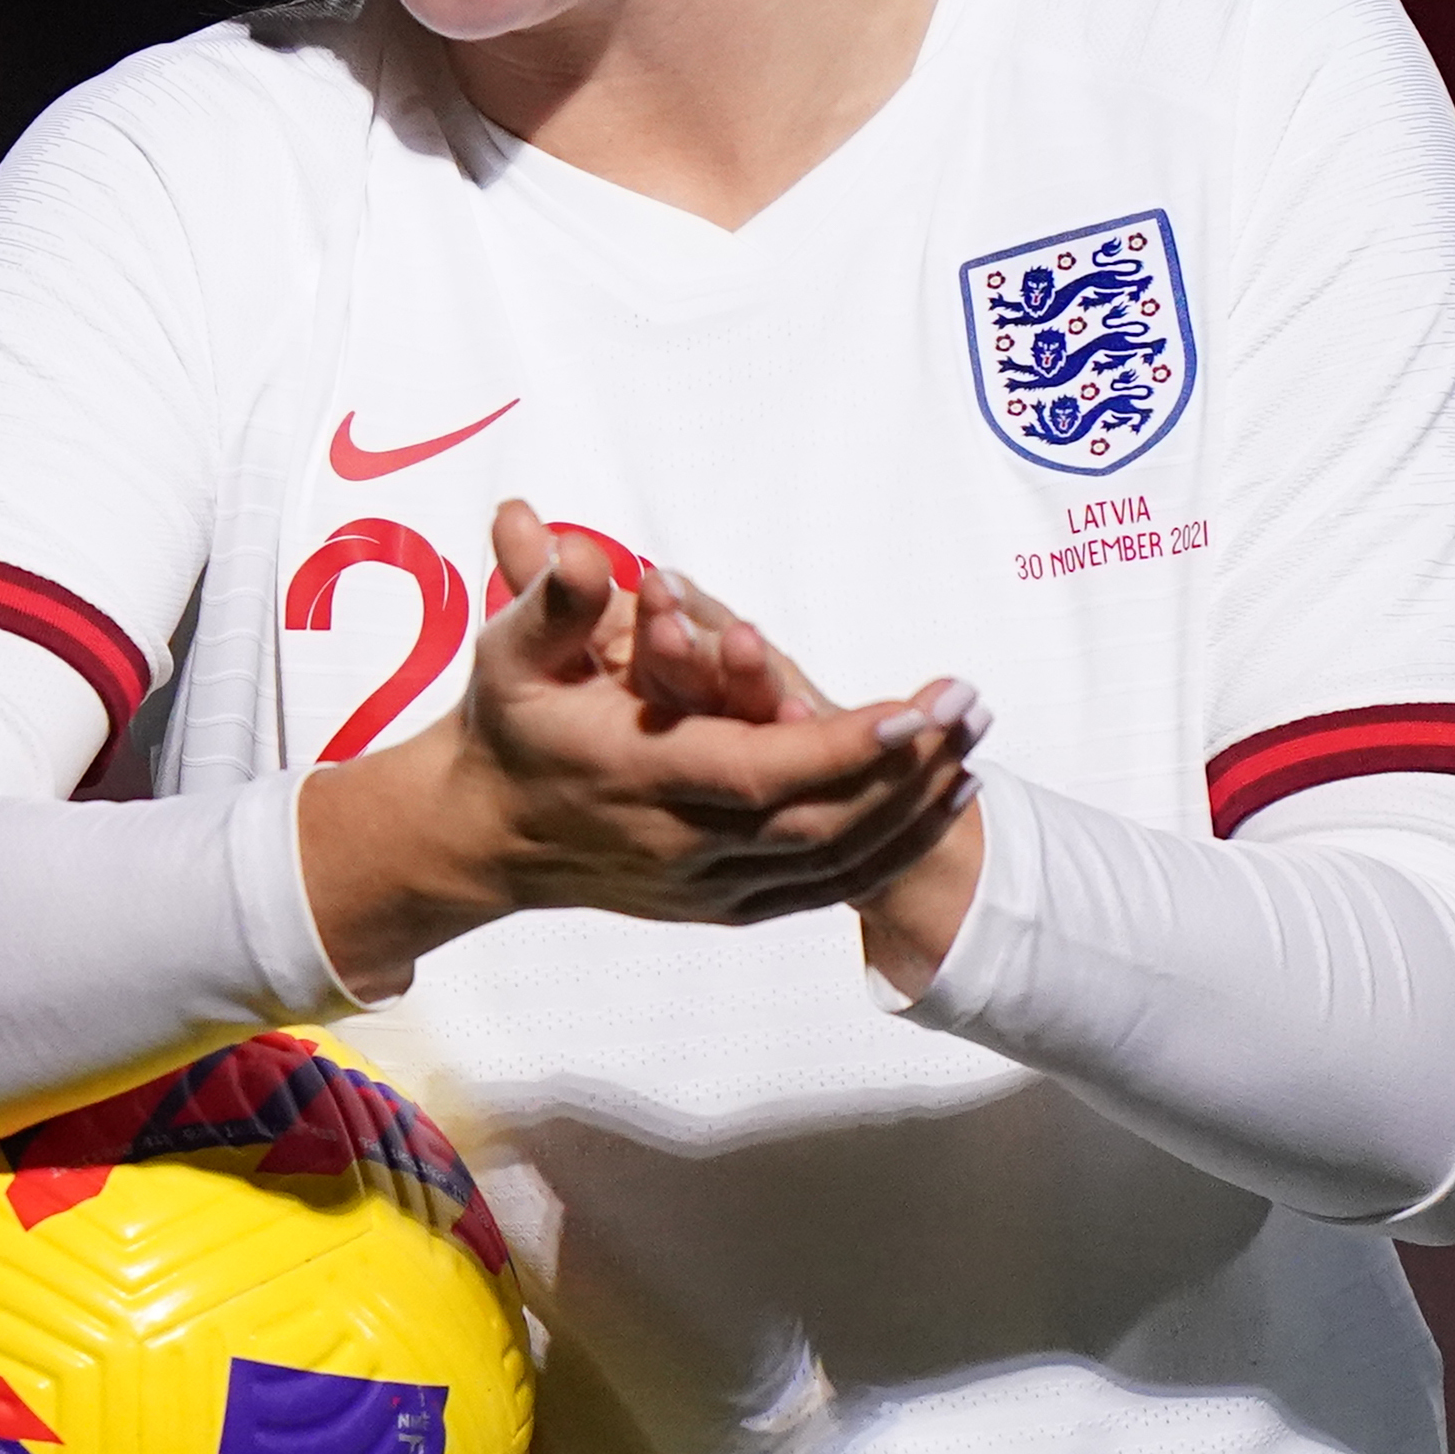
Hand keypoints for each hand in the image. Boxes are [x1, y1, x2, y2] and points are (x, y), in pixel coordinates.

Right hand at [298, 499, 985, 990]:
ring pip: (832, 862)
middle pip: (823, 823)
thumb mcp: (508, 654)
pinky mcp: (721, 904)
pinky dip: (884, 850)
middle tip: (972, 710)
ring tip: (972, 749)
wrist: (482, 834)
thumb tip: (581, 548)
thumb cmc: (506, 727)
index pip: (765, 772)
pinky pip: (821, 889)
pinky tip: (931, 806)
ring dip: (911, 809)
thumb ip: (551, 602)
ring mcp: (705, 884)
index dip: (848, 747)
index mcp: (642, 780)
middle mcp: (682, 844)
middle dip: (908, 770)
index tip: (919, 707)